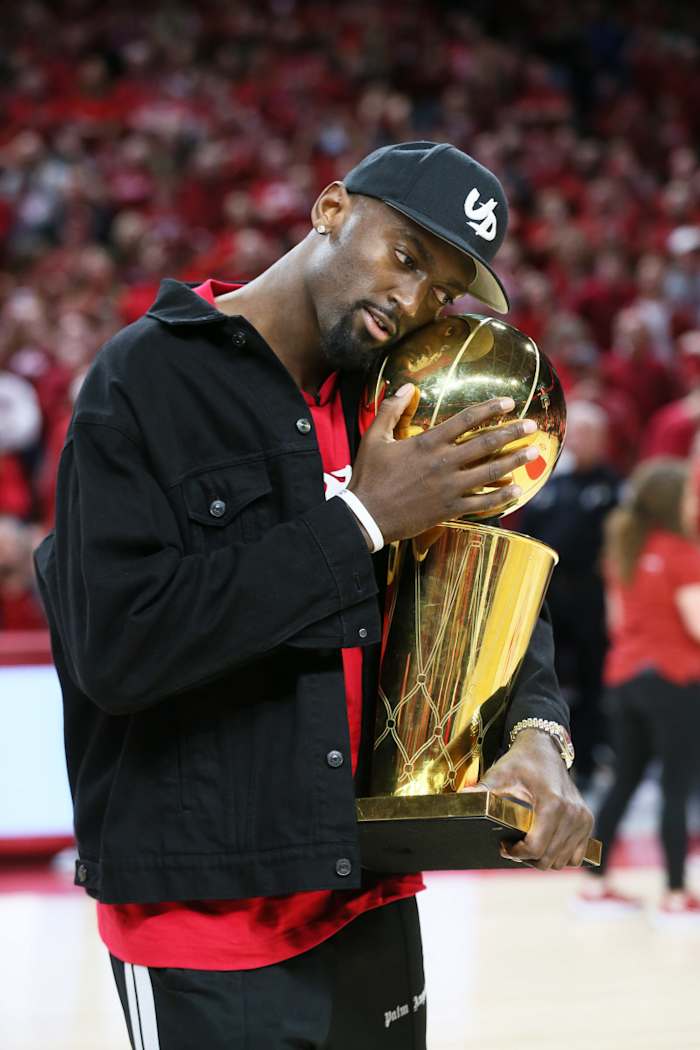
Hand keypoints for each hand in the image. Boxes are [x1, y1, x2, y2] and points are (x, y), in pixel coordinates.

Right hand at [349, 385, 537, 543]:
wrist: (366, 516)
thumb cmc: (368, 476)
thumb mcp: (374, 438)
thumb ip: (391, 409)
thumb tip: (408, 386)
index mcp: (427, 443)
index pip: (466, 420)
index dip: (489, 409)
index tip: (508, 402)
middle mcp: (443, 463)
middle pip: (486, 444)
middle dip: (512, 432)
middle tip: (532, 425)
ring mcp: (449, 488)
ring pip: (490, 473)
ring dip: (515, 461)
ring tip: (534, 452)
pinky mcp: (449, 509)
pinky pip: (482, 503)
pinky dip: (502, 497)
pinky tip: (517, 489)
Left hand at [478, 728, 593, 869]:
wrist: (544, 747)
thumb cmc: (521, 761)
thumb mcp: (500, 773)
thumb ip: (483, 790)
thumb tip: (462, 799)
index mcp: (553, 804)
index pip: (536, 847)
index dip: (516, 853)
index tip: (503, 845)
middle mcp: (572, 813)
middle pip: (549, 858)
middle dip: (527, 858)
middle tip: (511, 846)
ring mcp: (583, 819)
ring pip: (563, 861)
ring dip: (543, 859)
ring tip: (526, 845)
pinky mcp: (587, 821)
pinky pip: (576, 855)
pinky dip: (560, 856)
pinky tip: (544, 844)